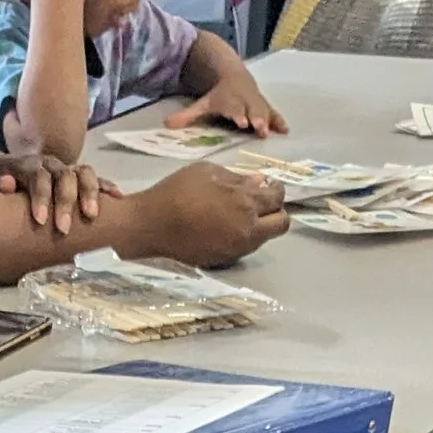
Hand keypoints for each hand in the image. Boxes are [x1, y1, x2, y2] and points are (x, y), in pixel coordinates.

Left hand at [0, 149, 106, 232]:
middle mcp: (50, 164)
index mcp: (29, 164)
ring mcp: (65, 169)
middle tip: (64, 228)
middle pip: (64, 177)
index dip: (40, 197)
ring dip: (90, 192)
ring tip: (92, 214)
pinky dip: (106, 186)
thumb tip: (7, 184)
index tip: (40, 220)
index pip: (38, 177)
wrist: (2, 168)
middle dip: (66, 202)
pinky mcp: (75, 177)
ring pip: (83, 173)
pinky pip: (94, 178)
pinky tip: (118, 197)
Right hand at [121, 160, 289, 266]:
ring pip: (264, 238)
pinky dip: (242, 237)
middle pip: (281, 224)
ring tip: (238, 216)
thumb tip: (259, 182)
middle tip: (260, 204)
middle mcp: (247, 229)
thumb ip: (238, 178)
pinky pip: (244, 248)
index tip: (266, 186)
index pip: (278, 197)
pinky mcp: (224, 260)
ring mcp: (236, 248)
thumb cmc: (177, 192)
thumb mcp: (208, 172)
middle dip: (276, 211)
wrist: (151, 226)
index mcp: (245, 202)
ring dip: (260, 226)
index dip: (275, 189)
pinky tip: (224, 228)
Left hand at [168, 73, 287, 137]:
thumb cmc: (219, 95)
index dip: (237, 114)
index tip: (240, 122)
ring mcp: (256, 103)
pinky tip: (285, 130)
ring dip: (268, 121)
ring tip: (270, 132)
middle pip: (251, 109)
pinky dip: (278, 121)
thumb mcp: (203, 103)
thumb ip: (186, 115)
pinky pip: (273, 113)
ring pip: (264, 111)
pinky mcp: (265, 106)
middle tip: (258, 128)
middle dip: (255, 118)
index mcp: (229, 100)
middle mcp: (245, 100)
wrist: (235, 76)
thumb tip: (166, 124)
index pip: (233, 108)